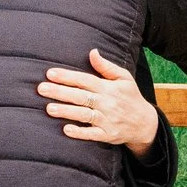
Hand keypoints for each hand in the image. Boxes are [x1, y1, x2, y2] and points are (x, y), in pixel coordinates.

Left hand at [39, 50, 159, 154]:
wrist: (145, 123)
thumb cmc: (130, 97)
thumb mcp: (124, 78)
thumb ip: (106, 66)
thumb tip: (92, 52)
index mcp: (108, 87)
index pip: (85, 80)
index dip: (67, 76)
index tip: (50, 73)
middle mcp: (107, 103)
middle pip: (81, 96)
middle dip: (60, 92)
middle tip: (41, 89)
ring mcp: (107, 120)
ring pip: (84, 115)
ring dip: (67, 111)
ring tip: (49, 108)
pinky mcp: (108, 135)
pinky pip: (92, 134)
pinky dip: (80, 132)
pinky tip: (66, 130)